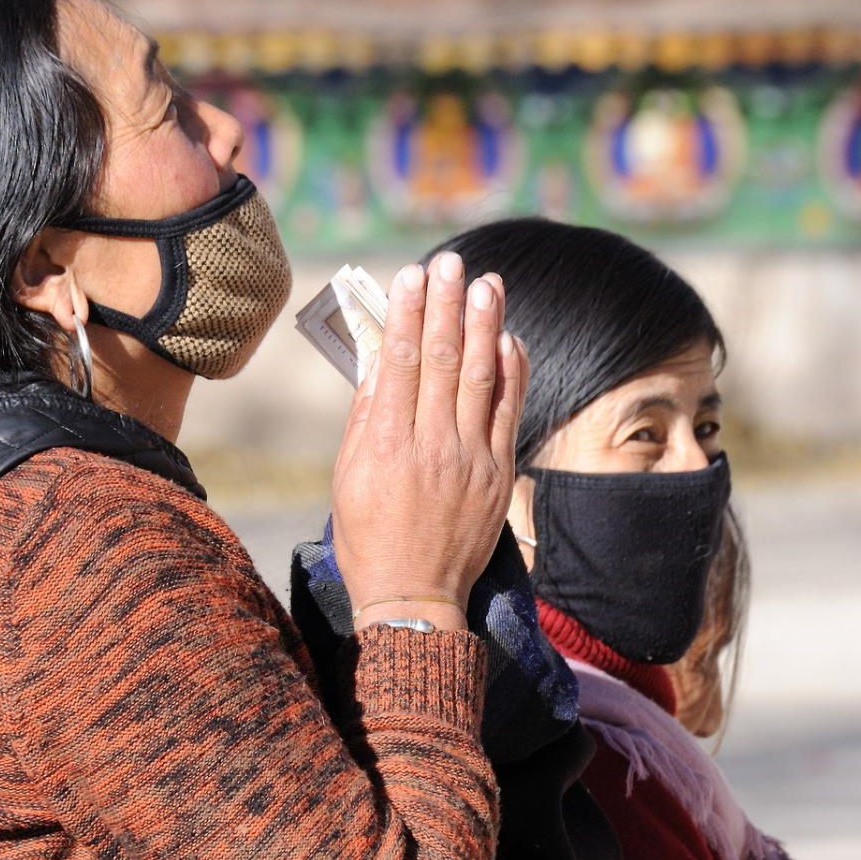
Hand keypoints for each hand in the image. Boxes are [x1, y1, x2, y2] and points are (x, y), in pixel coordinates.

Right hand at [331, 251, 527, 631]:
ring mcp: (472, 459)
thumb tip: (378, 362)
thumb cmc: (369, 538)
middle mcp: (433, 446)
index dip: (408, 314)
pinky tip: (511, 337)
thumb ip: (365, 419)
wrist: (415, 598)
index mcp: (387, 446)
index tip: (411, 276)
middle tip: (450, 261)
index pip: (401, 363)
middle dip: (447, 304)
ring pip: (483, 376)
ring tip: (487, 283)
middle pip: (444, 359)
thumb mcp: (347, 478)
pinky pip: (511, 410)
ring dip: (486, 324)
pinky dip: (513, 371)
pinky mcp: (500, 473)